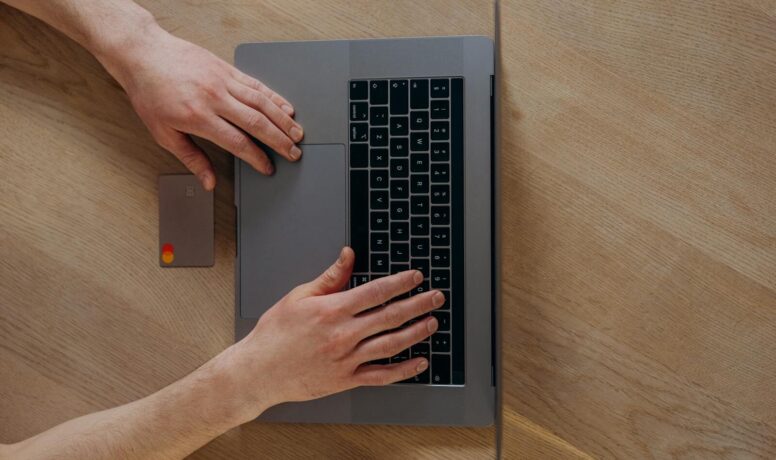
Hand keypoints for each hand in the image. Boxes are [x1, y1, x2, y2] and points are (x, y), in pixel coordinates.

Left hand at [99, 23, 302, 189]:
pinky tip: (285, 108)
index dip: (257, 158)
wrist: (143, 55)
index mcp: (198, 117)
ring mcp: (222, 81)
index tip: (268, 168)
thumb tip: (208, 182)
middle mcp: (214, 97)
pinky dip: (274, 97)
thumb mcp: (163, 133)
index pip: (238, 142)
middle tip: (295, 153)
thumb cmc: (149, 93)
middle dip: (280, 141)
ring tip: (298, 134)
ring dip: (283, 120)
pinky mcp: (226, 69)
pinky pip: (256, 84)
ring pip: (262, 103)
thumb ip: (191, 158)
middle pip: (257, 123)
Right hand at [225, 247, 442, 421]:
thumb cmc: (275, 334)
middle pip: (390, 316)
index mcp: (332, 311)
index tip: (416, 277)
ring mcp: (347, 359)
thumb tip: (348, 255)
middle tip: (436, 297)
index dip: (400, 283)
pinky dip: (404, 370)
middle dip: (418, 304)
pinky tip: (419, 361)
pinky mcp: (346, 380)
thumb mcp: (299, 297)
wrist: (259, 371)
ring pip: (391, 345)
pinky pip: (382, 375)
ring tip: (432, 322)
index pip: (376, 292)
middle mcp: (343, 335)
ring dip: (416, 332)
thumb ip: (330, 277)